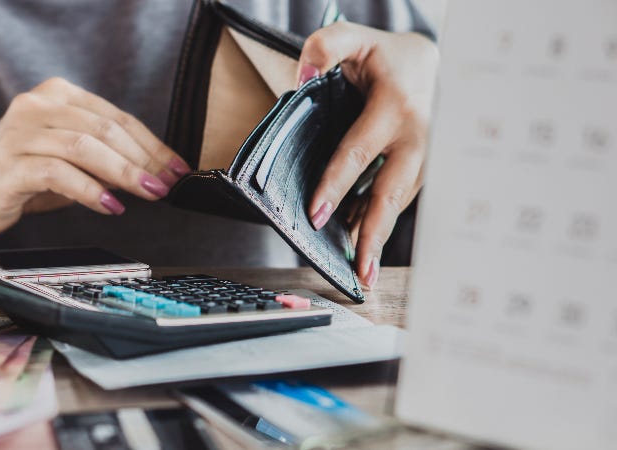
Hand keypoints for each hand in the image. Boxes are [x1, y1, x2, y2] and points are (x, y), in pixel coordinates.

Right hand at [0, 77, 190, 235]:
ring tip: (147, 193)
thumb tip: (156, 172)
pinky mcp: (8, 165)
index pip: (116, 117)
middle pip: (104, 129)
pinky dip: (89, 190)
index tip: (176, 168)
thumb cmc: (27, 174)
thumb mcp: (72, 159)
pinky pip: (57, 173)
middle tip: (166, 184)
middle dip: (143, 159)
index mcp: (57, 95)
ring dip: (123, 172)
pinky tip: (110, 205)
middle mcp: (36, 106)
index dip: (152, 144)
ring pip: (83, 146)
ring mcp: (19, 133)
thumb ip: (107, 156)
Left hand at [297, 22, 438, 287]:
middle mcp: (417, 136)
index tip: (317, 214)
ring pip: (398, 201)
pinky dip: (381, 217)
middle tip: (360, 272)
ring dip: (376, 233)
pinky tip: (361, 236)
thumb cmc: (388, 55)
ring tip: (358, 266)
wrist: (435, 61)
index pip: (359, 152)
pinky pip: (400, 197)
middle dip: (374, 234)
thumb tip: (301, 77)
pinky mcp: (426, 167)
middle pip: (391, 193)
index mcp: (396, 106)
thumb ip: (325, 47)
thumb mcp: (355, 37)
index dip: (336, 185)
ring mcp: (426, 156)